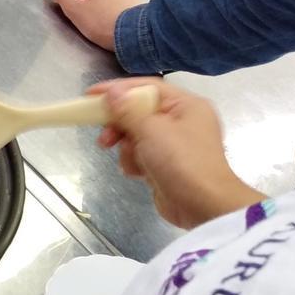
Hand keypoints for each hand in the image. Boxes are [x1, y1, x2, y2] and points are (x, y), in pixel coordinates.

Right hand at [50, 0, 141, 50]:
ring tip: (105, 26)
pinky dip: (116, 15)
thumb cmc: (101, 23)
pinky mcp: (136, 3)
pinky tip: (116, 25)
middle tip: (91, 24)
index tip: (78, 19)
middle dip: (89, 8)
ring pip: (106, 2)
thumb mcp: (74, 10)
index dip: (72, 7)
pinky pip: (119, 8)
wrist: (133, 34)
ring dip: (103, 11)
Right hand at [91, 78, 263, 228]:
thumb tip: (111, 92)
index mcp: (186, 105)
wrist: (203, 206)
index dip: (117, 89)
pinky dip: (135, 162)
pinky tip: (138, 173)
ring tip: (130, 160)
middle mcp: (182, 121)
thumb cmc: (181, 162)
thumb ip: (127, 110)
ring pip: (136, 135)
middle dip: (119, 125)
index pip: (146, 87)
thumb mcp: (151, 131)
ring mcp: (174, 144)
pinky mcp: (166, 164)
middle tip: (103, 138)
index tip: (90, 95)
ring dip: (127, 148)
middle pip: (139, 112)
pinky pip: (141, 154)